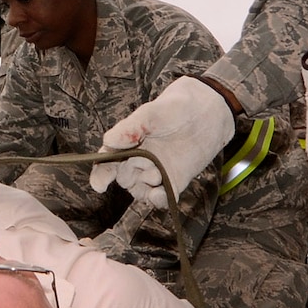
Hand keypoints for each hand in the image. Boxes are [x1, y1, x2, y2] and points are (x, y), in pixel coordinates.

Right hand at [87, 76, 235, 207]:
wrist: (207, 110)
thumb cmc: (176, 106)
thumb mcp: (151, 113)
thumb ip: (131, 128)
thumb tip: (108, 140)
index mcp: (128, 143)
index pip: (108, 161)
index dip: (101, 174)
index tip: (99, 184)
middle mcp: (139, 160)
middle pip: (124, 178)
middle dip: (128, 175)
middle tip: (143, 161)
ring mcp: (156, 172)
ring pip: (140, 191)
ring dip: (143, 189)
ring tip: (155, 174)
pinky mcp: (174, 181)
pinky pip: (161, 198)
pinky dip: (158, 200)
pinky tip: (160, 194)